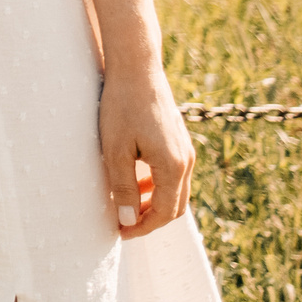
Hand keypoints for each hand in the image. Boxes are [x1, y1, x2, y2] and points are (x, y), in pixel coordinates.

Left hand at [101, 63, 192, 239]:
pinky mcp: (179, 141)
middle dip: (149, 219)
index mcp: (173, 167)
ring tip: (125, 206)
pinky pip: (173, 174)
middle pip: (174, 206)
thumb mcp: (116, 149)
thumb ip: (123, 186)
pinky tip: (135, 182)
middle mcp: (186, 161)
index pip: (163, 212)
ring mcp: (185, 150)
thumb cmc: (122, 106)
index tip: (120, 233)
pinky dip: (156, 186)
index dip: (142, 226)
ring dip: (153, 203)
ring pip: (175, 191)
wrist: (137, 68)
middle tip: (122, 224)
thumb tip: (127, 220)